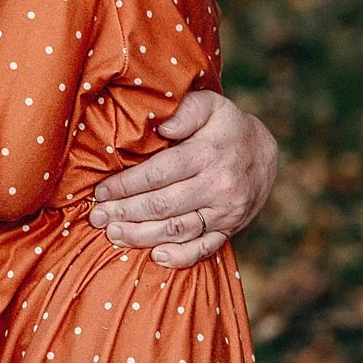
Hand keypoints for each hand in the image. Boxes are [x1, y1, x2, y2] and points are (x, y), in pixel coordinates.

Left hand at [87, 91, 277, 268]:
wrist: (266, 153)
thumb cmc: (226, 127)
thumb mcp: (210, 106)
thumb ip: (186, 111)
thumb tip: (163, 127)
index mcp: (207, 154)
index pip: (158, 174)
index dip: (125, 185)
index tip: (100, 192)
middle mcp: (218, 186)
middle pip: (162, 205)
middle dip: (124, 213)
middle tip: (96, 217)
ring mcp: (226, 211)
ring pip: (177, 229)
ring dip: (141, 236)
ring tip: (113, 235)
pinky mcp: (230, 229)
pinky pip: (205, 248)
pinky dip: (180, 256)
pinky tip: (155, 257)